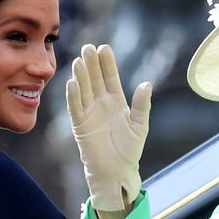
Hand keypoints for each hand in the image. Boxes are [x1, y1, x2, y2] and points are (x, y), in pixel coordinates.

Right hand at [67, 44, 151, 212]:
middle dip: (92, 64)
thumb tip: (147, 83)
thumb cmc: (129, 150)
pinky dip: (73, 95)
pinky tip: (72, 82)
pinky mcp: (80, 126)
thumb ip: (143, 105)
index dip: (107, 64)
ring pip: (84, 90)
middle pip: (95, 80)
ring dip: (81, 76)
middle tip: (88, 47)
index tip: (104, 48)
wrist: (117, 171)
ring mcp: (89, 114)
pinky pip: (76, 108)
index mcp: (116, 101)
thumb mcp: (140, 125)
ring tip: (80, 60)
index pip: (110, 78)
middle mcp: (101, 104)